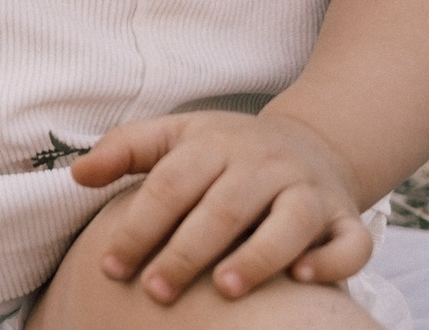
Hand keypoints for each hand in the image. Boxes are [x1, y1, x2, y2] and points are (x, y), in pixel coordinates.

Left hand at [71, 110, 370, 302]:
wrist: (313, 142)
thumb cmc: (227, 151)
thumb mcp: (176, 136)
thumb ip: (125, 150)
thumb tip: (77, 174)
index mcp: (215, 144)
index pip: (171, 184)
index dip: (139, 225)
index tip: (112, 266)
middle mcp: (264, 165)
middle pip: (224, 207)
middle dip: (187, 252)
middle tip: (157, 292)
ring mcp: (309, 190)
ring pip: (289, 222)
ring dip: (258, 256)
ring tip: (224, 290)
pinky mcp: (347, 217)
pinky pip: (350, 242)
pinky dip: (331, 262)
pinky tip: (302, 280)